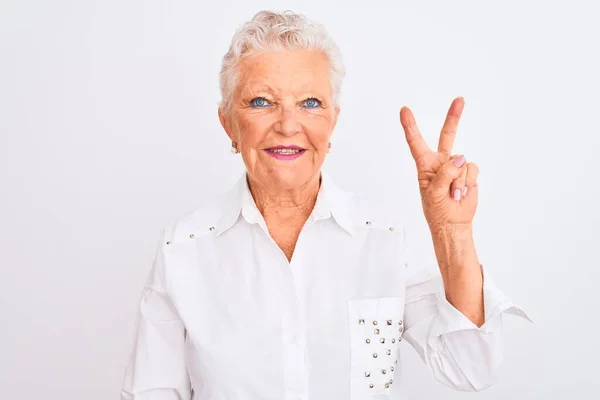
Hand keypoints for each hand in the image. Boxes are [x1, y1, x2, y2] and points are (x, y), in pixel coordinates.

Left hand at [400, 97, 478, 230]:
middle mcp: (440, 162)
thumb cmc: (437, 210)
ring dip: (458, 181)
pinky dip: (467, 182)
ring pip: (461, 162)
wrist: (453, 223)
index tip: (404, 110)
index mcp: (425, 165)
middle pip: (448, 135)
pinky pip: (472, 169)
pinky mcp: (469, 173)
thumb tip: (460, 159)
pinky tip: (462, 192)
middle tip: (460, 99)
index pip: (416, 142)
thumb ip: (444, 175)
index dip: (410, 126)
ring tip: (452, 194)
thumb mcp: (433, 194)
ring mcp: (456, 167)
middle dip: (454, 117)